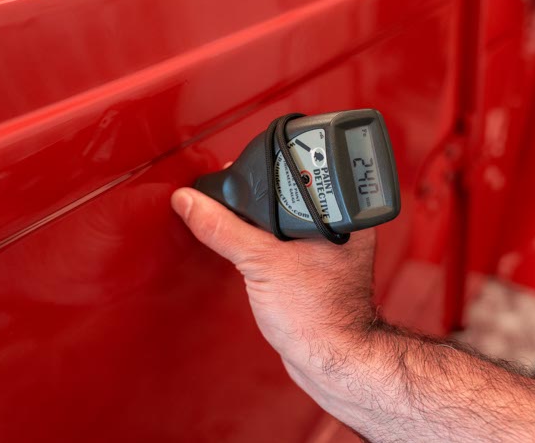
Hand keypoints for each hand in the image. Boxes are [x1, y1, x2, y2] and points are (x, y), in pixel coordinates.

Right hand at [170, 187, 376, 365]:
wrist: (328, 360)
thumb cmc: (318, 315)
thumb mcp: (260, 262)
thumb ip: (224, 228)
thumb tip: (192, 202)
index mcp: (341, 215)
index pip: (299, 179)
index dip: (265, 175)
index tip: (236, 174)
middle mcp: (342, 229)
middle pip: (291, 199)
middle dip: (259, 201)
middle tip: (232, 200)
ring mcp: (332, 251)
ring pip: (287, 224)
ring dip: (261, 225)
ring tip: (241, 225)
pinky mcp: (318, 270)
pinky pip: (287, 246)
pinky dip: (267, 246)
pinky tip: (254, 252)